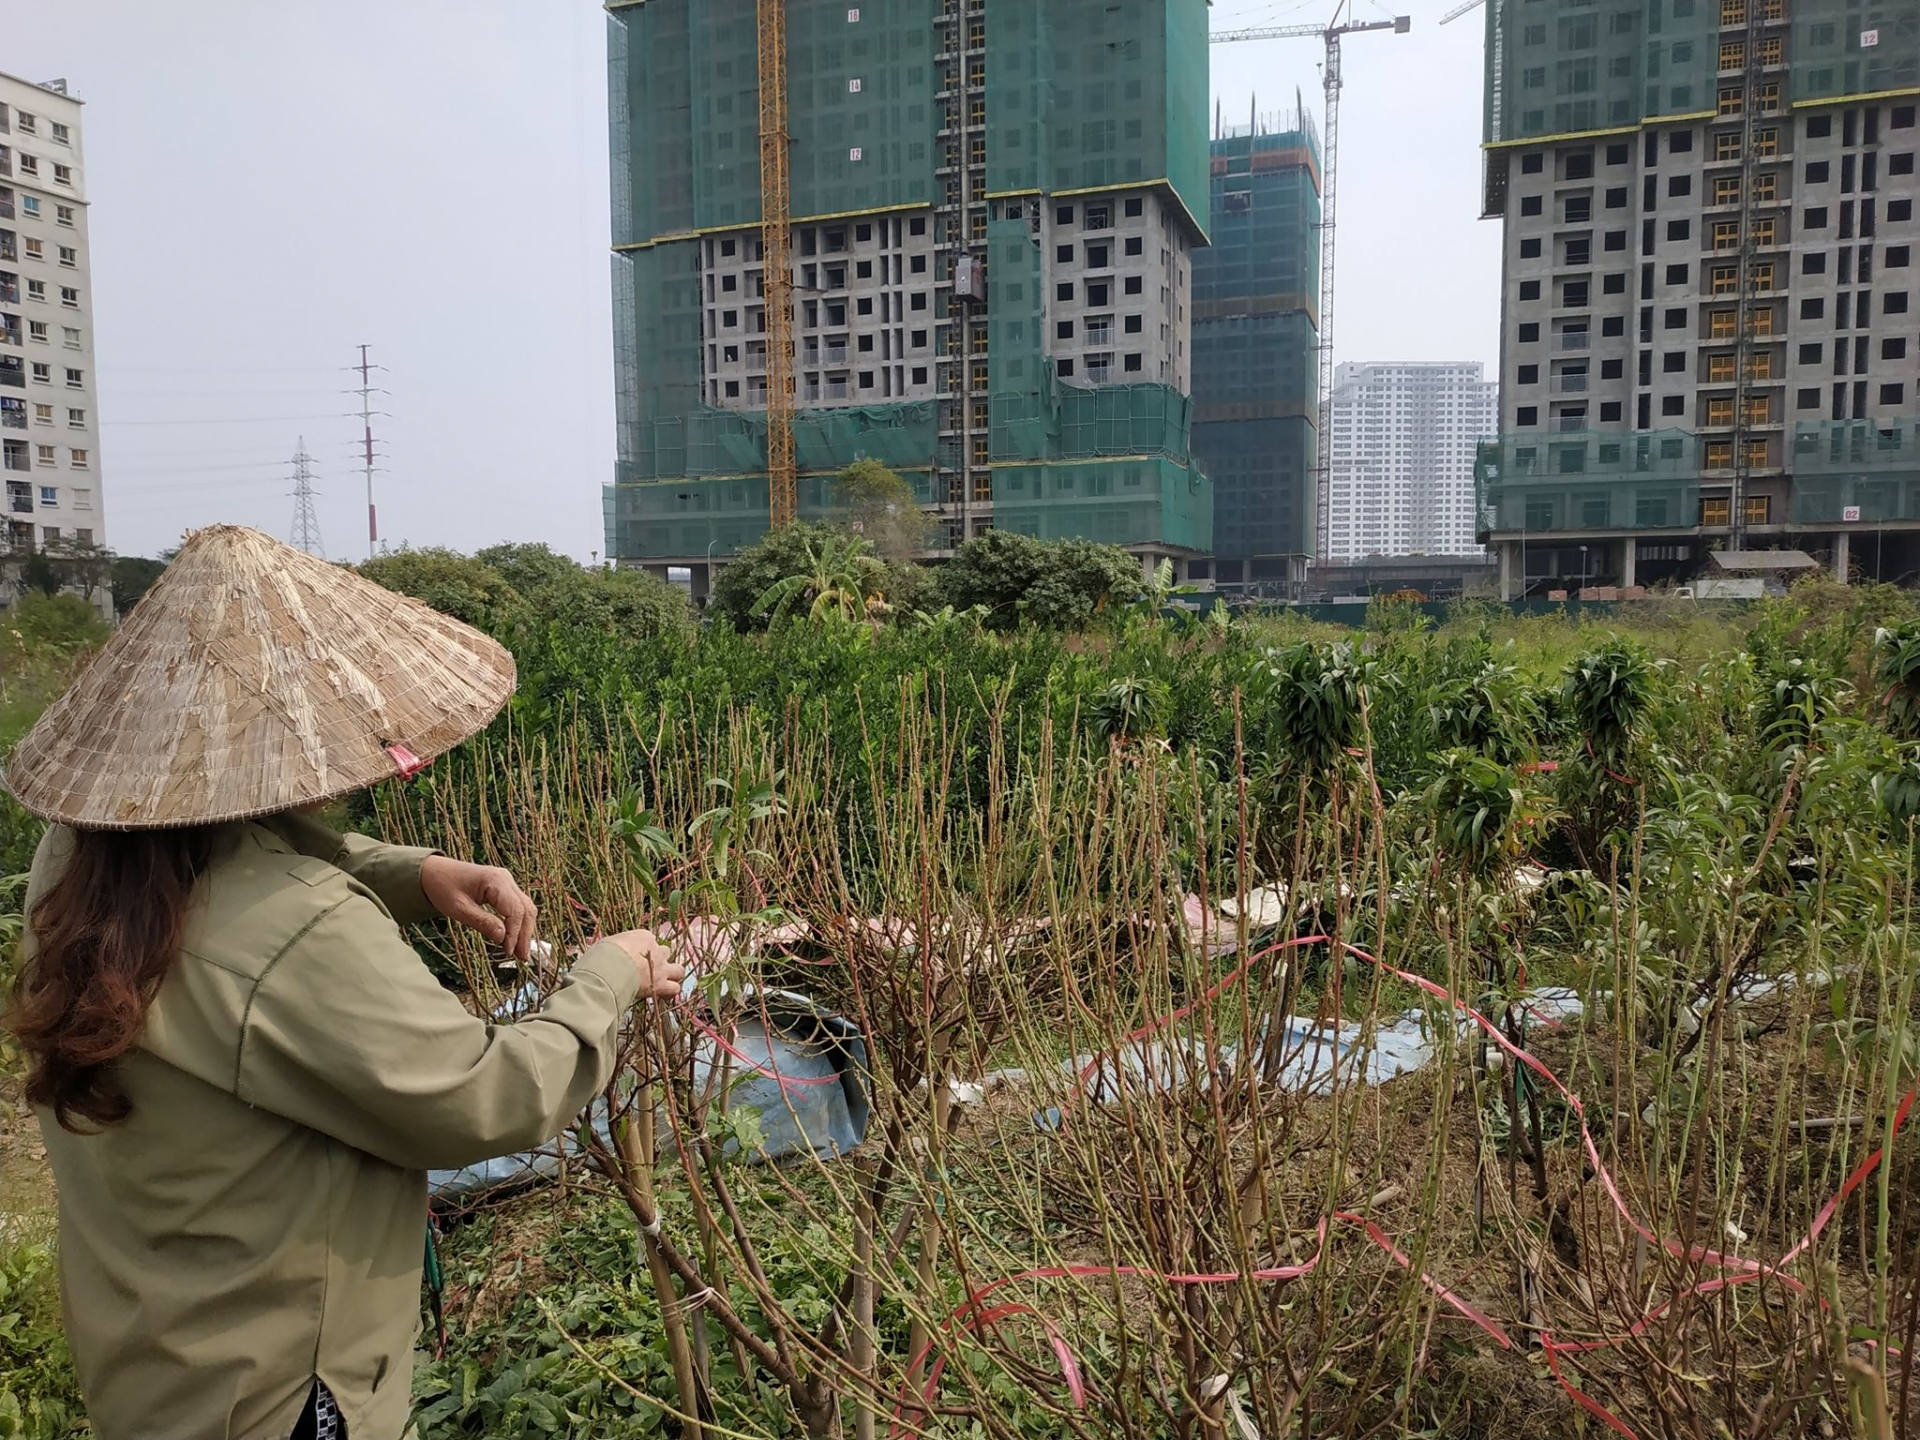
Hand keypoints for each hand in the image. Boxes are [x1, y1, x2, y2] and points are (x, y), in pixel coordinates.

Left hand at [420, 856, 537, 961]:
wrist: (433, 871)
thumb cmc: (442, 887)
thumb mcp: (459, 909)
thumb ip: (482, 922)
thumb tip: (502, 938)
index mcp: (496, 881)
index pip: (515, 911)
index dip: (515, 933)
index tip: (509, 951)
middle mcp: (506, 878)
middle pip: (526, 909)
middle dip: (525, 934)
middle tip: (522, 957)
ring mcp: (506, 881)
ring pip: (525, 907)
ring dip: (525, 929)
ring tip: (520, 951)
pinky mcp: (504, 887)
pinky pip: (518, 905)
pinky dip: (519, 922)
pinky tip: (515, 937)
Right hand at [604, 928, 685, 1000]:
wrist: (610, 968)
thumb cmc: (603, 954)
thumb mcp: (608, 943)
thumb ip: (615, 947)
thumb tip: (605, 950)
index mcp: (643, 936)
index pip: (650, 940)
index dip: (643, 950)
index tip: (634, 957)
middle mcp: (656, 950)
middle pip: (665, 952)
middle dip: (660, 960)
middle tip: (649, 968)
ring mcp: (661, 968)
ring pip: (678, 970)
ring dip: (672, 975)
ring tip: (662, 982)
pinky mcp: (661, 985)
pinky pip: (674, 989)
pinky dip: (669, 992)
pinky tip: (662, 995)